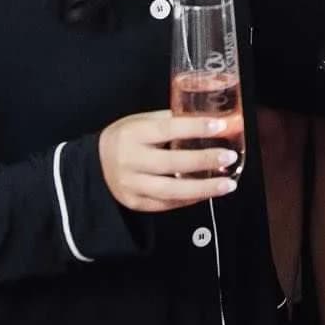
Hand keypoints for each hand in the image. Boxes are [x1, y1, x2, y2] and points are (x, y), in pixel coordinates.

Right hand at [98, 111, 240, 211]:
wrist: (95, 164)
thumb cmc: (127, 137)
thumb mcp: (142, 121)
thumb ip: (171, 121)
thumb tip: (210, 120)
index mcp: (133, 134)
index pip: (167, 130)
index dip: (194, 128)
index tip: (220, 127)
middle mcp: (130, 160)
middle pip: (170, 163)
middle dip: (204, 161)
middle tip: (229, 157)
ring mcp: (131, 185)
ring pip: (170, 191)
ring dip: (203, 188)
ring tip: (227, 184)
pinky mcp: (135, 203)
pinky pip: (166, 204)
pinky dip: (189, 200)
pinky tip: (207, 193)